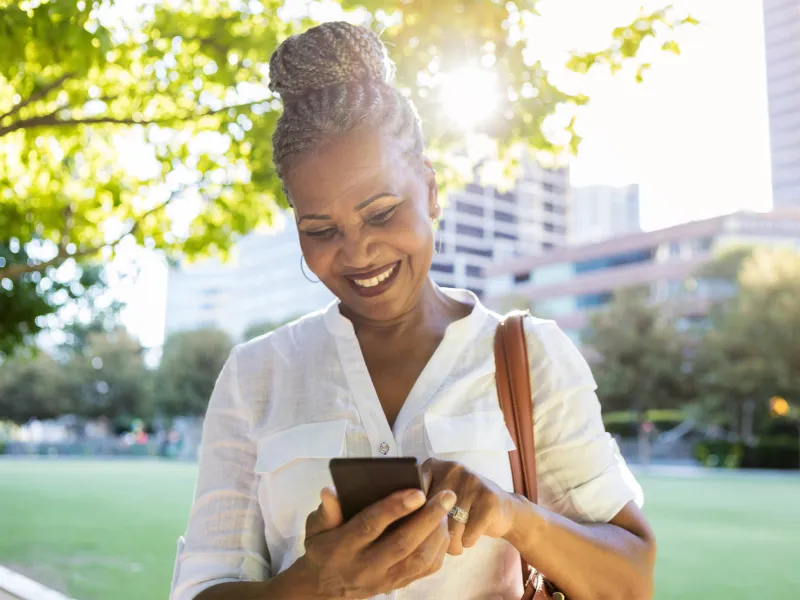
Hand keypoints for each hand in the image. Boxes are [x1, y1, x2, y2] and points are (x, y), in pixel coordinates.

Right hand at [298, 486, 457, 598]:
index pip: (370, 526)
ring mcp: (384, 579)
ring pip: (418, 559)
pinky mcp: (396, 585)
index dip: (394, 508)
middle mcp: (366, 566)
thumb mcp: (315, 529)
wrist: (323, 589)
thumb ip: (326, 511)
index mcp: (343, 547)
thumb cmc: (323, 549)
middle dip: (428, 518)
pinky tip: (443, 528)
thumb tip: (330, 491)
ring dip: (438, 533)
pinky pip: (424, 570)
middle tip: (447, 495)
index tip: (417, 492)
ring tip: (446, 508)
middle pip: (402, 543)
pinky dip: (439, 549)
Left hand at [422, 457, 519, 555]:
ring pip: (450, 527)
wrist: (505, 510)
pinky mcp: (488, 499)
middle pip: (431, 514)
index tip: (420, 526)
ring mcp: (472, 481)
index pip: (413, 496)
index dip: (415, 517)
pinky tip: (471, 535)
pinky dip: (467, 542)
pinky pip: (468, 535)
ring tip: (456, 540)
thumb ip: (419, 504)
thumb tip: (402, 522)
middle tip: (442, 539)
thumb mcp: (439, 499)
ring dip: (451, 543)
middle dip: (436, 535)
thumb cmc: (463, 508)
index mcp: (435, 466)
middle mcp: (452, 468)